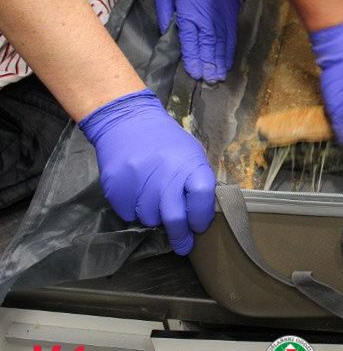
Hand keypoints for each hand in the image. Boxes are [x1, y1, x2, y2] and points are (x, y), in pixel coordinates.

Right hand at [79, 89, 215, 254]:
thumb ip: (196, 181)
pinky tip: (136, 194)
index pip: (202, 196)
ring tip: (154, 202)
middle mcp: (164, 173)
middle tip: (182, 245)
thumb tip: (201, 213)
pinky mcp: (116, 187)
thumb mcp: (190, 153)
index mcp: (189, 163)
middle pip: (174, 217)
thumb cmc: (166, 141)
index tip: (199, 226)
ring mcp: (138, 180)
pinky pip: (127, 213)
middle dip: (180, 236)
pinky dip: (134, 211)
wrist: (126, 121)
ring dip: (154, 218)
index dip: (202, 216)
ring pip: (149, 218)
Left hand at [155, 0, 239, 82]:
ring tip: (219, 76)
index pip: (192, 42)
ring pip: (222, 43)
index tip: (194, 73)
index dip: (194, 59)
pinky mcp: (232, 11)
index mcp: (190, 12)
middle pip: (209, 46)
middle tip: (209, 81)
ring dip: (221, 61)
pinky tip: (228, 60)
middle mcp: (208, 16)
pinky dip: (230, 49)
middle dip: (209, 65)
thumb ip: (166, 17)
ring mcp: (222, 14)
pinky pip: (231, 35)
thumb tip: (168, 38)